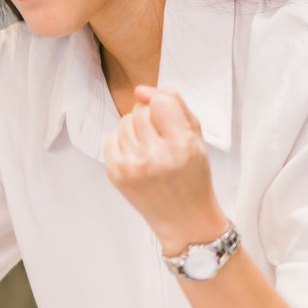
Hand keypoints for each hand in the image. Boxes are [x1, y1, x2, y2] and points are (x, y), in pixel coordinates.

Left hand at [103, 85, 226, 252]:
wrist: (184, 217)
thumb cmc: (192, 175)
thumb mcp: (197, 137)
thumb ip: (174, 105)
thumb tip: (140, 90)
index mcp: (182, 146)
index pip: (161, 102)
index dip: (163, 105)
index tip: (166, 116)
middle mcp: (156, 156)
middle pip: (140, 111)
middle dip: (150, 119)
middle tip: (162, 138)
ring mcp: (133, 166)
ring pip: (124, 122)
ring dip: (136, 129)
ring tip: (151, 148)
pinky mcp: (116, 174)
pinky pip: (110, 138)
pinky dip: (122, 142)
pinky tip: (137, 156)